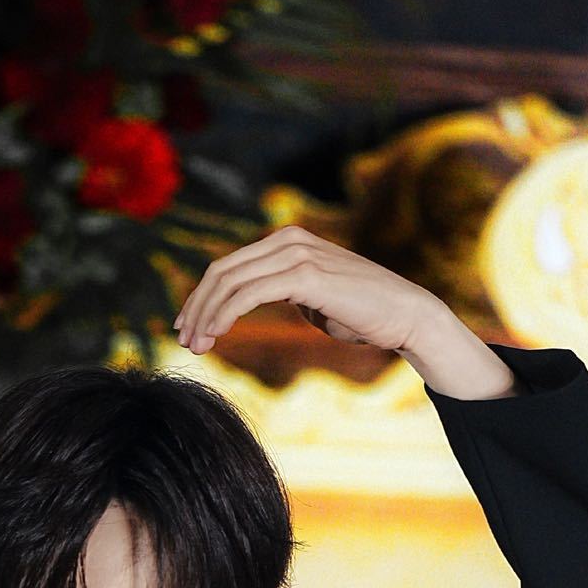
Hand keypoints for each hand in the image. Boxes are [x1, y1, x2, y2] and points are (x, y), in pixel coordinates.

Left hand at [173, 225, 442, 356]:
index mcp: (286, 242)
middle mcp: (288, 241)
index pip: (229, 267)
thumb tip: (250, 301)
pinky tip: (215, 335)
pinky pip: (249, 293)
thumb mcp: (311, 298)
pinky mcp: (305, 275)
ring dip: (206, 316)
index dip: (201, 297)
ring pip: (230, 282)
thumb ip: (281, 292)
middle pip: (221, 271)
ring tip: (196, 346)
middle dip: (196, 307)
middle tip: (184, 340)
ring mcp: (297, 254)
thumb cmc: (360, 313)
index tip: (187, 327)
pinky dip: (225, 314)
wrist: (404, 316)